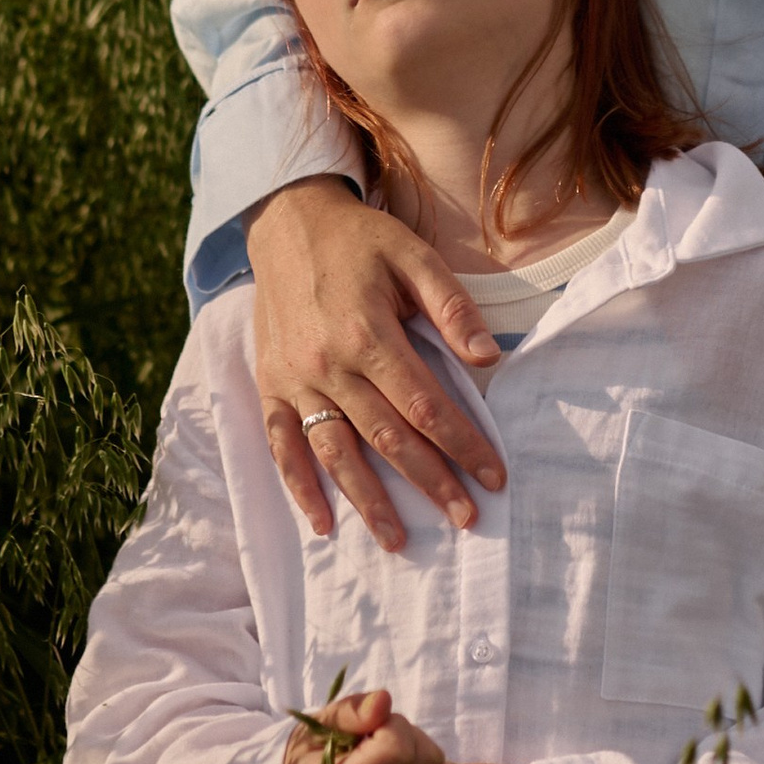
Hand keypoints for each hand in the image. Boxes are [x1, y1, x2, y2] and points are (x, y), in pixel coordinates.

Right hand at [249, 178, 504, 551]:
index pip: (425, 405)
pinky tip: (321, 522)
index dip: (462, 444)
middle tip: (465, 519)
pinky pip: (282, 444)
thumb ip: (452, 307)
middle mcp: (327, 364)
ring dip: (367, 501)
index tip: (493, 476)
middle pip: (386, 438)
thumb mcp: (413, 255)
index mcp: (367, 333)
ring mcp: (294, 379)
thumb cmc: (360, 240)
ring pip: (335, 452)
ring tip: (399, 541)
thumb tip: (491, 358)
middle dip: (430, 483)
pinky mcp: (271, 384)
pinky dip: (299, 486)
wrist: (287, 222)